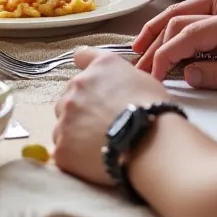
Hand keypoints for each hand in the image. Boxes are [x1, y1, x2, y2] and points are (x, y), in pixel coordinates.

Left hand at [52, 49, 167, 184]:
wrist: (149, 143)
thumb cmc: (154, 111)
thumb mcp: (143, 80)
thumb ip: (121, 78)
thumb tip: (115, 87)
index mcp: (99, 68)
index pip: (82, 56)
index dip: (85, 67)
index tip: (88, 80)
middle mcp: (77, 86)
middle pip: (70, 96)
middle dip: (82, 107)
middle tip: (102, 123)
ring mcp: (66, 116)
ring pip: (64, 123)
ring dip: (76, 131)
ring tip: (99, 144)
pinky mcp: (62, 146)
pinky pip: (63, 149)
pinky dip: (75, 154)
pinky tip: (93, 160)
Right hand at [142, 6, 216, 90]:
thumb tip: (188, 75)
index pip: (189, 34)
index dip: (166, 54)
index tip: (154, 74)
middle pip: (179, 18)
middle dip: (155, 43)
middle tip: (140, 67)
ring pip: (182, 11)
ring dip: (158, 29)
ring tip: (139, 49)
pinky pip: (193, 14)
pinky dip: (174, 27)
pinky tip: (163, 40)